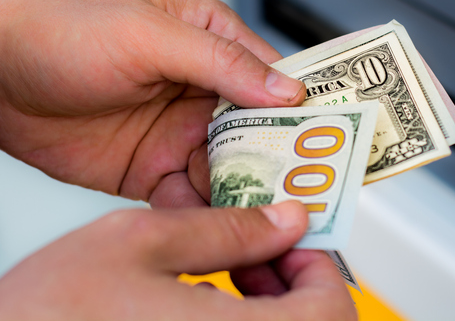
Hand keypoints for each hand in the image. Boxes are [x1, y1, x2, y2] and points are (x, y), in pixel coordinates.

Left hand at [0, 0, 304, 206]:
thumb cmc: (67, 33)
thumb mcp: (151, 34)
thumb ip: (220, 62)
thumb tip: (286, 88)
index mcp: (212, 41)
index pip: (275, 75)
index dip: (307, 104)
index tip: (334, 134)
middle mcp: (203, 90)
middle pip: (262, 129)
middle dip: (284, 157)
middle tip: (309, 185)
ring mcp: (180, 133)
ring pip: (233, 167)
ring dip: (251, 189)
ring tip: (270, 211)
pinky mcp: (154, 171)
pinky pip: (192, 197)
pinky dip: (207, 212)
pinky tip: (219, 223)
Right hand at [0, 201, 356, 320]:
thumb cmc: (47, 316)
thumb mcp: (137, 241)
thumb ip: (225, 227)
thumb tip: (284, 219)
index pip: (331, 310)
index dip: (320, 266)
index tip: (295, 240)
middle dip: (294, 283)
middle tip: (262, 249)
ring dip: (271, 304)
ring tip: (231, 269)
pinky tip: (205, 302)